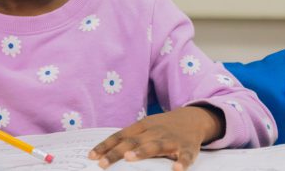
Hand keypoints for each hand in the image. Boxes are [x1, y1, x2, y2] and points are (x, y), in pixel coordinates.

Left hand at [88, 106, 224, 170]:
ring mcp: (170, 139)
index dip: (105, 146)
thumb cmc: (162, 127)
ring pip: (155, 146)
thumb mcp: (145, 128)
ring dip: (142, 152)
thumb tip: (106, 154)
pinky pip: (185, 155)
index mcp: (142, 127)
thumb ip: (130, 139)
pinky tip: (177, 170)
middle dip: (117, 153)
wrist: (193, 119)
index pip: (120, 136)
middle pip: (133, 142)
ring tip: (130, 159)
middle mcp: (154, 132)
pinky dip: (182, 162)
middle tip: (103, 164)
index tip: (91, 156)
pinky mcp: (187, 147)